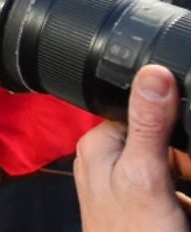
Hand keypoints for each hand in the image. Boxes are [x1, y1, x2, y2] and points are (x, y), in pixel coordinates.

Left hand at [74, 64, 190, 231]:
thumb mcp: (146, 176)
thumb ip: (149, 125)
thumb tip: (153, 72)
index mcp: (100, 143)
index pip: (144, 108)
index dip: (175, 121)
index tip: (181, 149)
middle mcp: (111, 159)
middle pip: (168, 137)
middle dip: (185, 156)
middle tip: (177, 188)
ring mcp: (134, 184)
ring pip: (180, 161)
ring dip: (187, 176)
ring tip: (178, 204)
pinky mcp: (155, 204)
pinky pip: (181, 187)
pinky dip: (187, 196)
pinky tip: (182, 209)